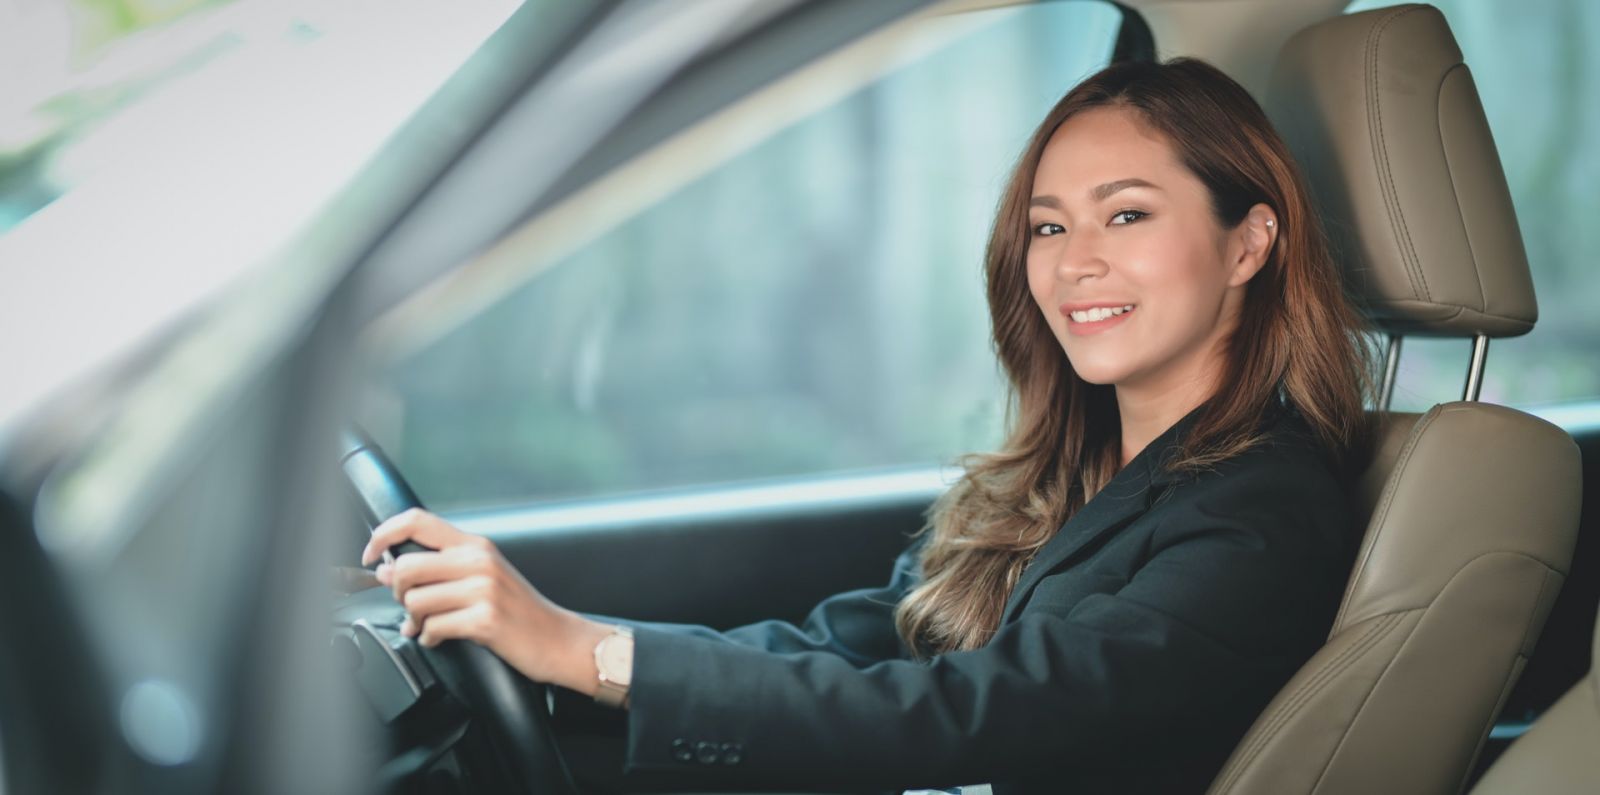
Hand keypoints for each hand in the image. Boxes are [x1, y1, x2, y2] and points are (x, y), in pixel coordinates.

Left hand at [360, 509, 612, 693]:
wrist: (558, 639)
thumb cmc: (520, 611)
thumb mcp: (485, 577)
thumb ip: (441, 569)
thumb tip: (388, 569)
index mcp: (476, 545)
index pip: (418, 521)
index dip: (384, 534)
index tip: (372, 554)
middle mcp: (479, 561)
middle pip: (407, 566)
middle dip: (398, 593)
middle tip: (409, 606)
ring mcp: (483, 590)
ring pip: (416, 601)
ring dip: (414, 621)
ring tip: (427, 627)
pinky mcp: (485, 620)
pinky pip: (433, 628)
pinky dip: (430, 638)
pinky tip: (440, 638)